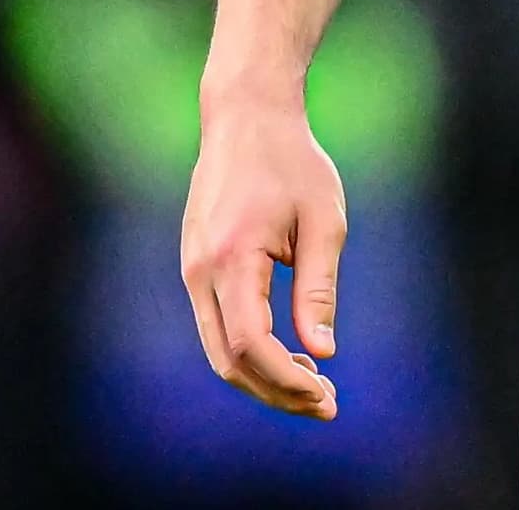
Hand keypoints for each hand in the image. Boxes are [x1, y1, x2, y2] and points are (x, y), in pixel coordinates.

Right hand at [181, 85, 345, 416]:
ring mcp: (191, 270)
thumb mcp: (323, 221)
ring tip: (314, 385)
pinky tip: (291, 353)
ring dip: (263, 377)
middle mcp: (200, 270)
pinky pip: (217, 326)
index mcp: (232, 257)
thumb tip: (323, 351)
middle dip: (276, 391)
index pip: (252, 344)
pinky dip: (250, 352)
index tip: (326, 393)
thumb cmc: (292, 162)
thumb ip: (319, 289)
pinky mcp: (195, 267)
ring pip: (219, 350)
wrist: (245, 115)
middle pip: (229, 360)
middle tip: (327, 404)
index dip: (287, 380)